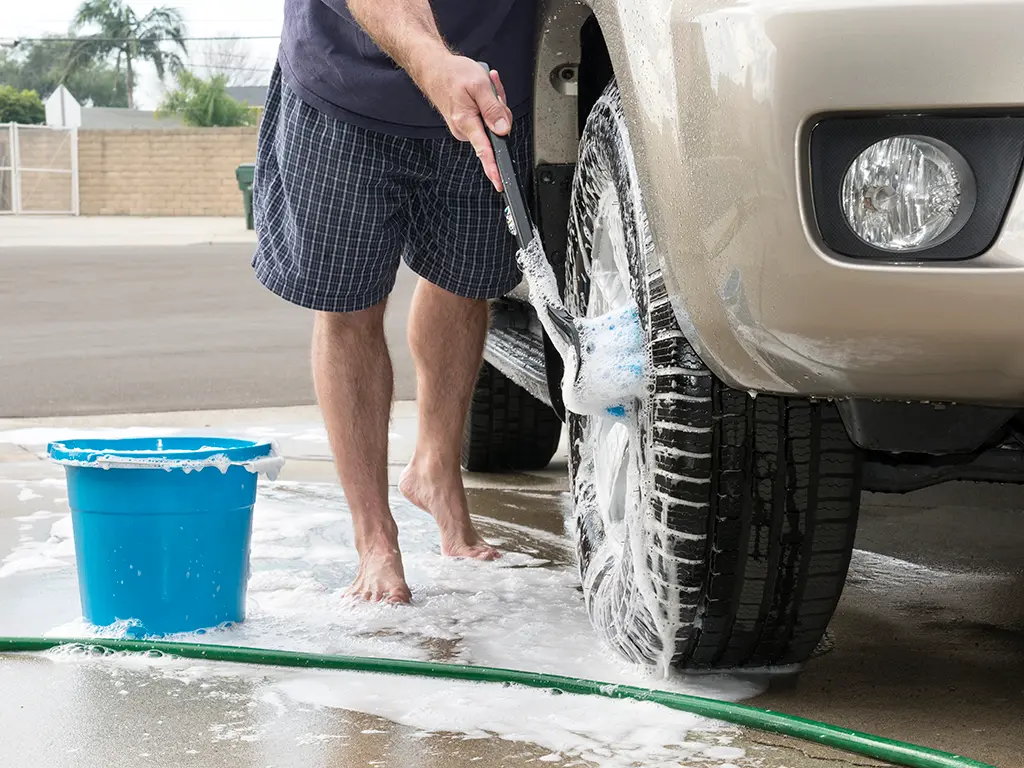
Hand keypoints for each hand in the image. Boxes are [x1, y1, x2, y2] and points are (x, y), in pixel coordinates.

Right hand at [417, 54, 513, 191]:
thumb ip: (493, 109)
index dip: (493, 168)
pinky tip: (482, 92)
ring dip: (494, 104)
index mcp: (466, 122)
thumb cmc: (452, 74)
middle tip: (492, 89)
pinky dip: (488, 104)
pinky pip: (486, 118)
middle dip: (500, 109)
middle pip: (496, 130)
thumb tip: (504, 129)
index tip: (499, 182)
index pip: (484, 150)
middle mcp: (464, 129)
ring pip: (493, 123)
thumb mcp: (479, 85)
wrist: (432, 68)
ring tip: (484, 87)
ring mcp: (465, 128)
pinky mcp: (466, 123)